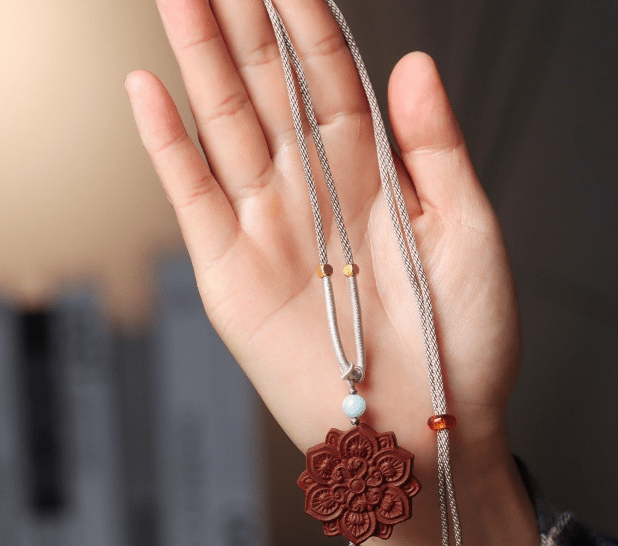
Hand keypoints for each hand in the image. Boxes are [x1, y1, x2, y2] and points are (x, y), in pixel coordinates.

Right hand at [126, 0, 541, 545]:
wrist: (426, 432)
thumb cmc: (464, 345)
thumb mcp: (469, 238)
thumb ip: (437, 151)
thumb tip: (413, 64)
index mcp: (375, 180)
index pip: (332, 79)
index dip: (308, 20)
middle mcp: (316, 195)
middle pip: (268, 90)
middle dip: (242, 22)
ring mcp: (270, 232)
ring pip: (225, 127)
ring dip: (198, 59)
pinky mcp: (233, 277)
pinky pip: (193, 198)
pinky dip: (168, 146)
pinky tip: (148, 87)